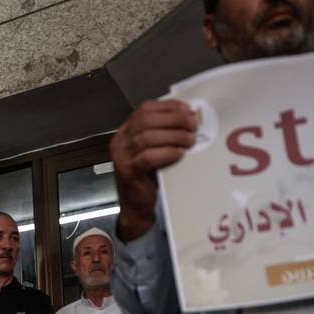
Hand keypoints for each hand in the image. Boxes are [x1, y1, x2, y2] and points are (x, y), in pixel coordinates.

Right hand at [110, 100, 196, 240]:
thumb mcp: (155, 150)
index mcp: (126, 131)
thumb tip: (189, 119)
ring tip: (190, 140)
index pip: (145, 109)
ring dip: (174, 136)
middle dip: (173, 119)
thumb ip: (164, 135)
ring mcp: (121, 156)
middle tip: (193, 125)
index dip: (167, 107)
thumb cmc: (149, 177)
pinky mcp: (128, 171)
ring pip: (148, 137)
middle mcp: (120, 140)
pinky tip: (180, 154)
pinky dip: (166, 153)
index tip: (188, 109)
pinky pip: (148, 157)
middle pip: (146, 120)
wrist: (137, 207)